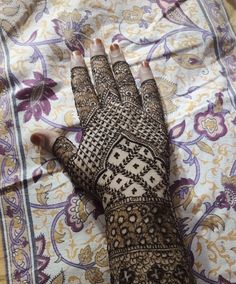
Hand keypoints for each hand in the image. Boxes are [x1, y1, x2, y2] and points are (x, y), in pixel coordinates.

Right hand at [31, 39, 168, 209]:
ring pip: (127, 84)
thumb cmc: (103, 180)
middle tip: (96, 42)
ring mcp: (136, 114)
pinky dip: (148, 80)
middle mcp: (115, 112)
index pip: (84, 91)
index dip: (80, 72)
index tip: (77, 54)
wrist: (134, 190)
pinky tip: (145, 66)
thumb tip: (34, 133)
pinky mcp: (155, 122)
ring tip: (116, 47)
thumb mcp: (76, 165)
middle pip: (105, 82)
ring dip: (120, 65)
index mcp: (95, 121)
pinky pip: (152, 96)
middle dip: (99, 61)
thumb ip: (58, 146)